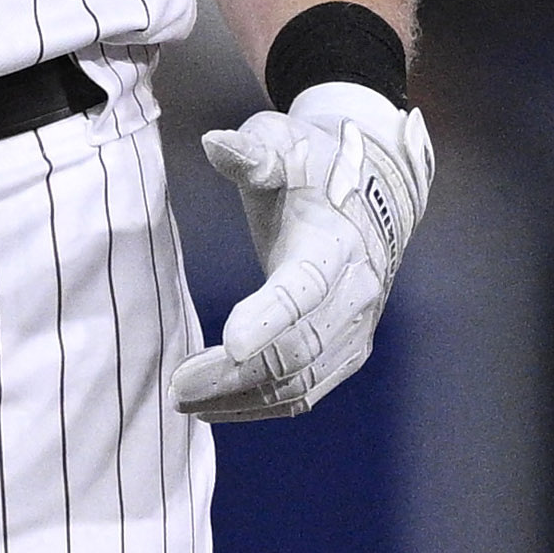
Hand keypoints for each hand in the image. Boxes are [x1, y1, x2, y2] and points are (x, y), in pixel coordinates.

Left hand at [165, 90, 434, 423]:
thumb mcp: (284, 145)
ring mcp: (354, 328)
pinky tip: (215, 408)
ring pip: (300, 382)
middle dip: (235, 374)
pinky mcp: (346, 351)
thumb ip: (251, 152)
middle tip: (178, 386)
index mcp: (335, 244)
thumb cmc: (313, 167)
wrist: (375, 190)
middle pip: (297, 349)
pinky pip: (305, 392)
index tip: (228, 342)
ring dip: (241, 398)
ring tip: (185, 400)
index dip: (269, 317)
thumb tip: (214, 144)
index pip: (304, 288)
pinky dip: (260, 406)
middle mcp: (354, 293)